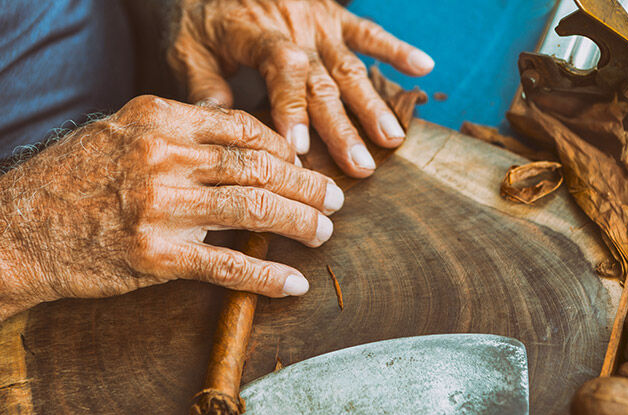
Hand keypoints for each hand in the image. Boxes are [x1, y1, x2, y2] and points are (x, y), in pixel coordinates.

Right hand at [0, 95, 342, 319]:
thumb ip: (180, 135)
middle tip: (333, 200)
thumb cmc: (72, 181)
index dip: (286, 149)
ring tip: (323, 233)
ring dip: (300, 223)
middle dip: (307, 185)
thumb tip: (244, 148)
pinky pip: (229, 267)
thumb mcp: (122, 135)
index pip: (244, 128)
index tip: (304, 166)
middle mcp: (163, 157)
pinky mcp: (156, 256)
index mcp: (159, 120)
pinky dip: (268, 278)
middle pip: (260, 166)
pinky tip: (293, 285)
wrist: (15, 229)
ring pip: (255, 210)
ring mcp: (161, 207)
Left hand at [168, 0, 433, 177]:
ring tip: (393, 140)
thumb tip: (218, 126)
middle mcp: (293, 26)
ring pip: (349, 67)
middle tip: (361, 167)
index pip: (281, 70)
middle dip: (342, 127)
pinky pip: (368, 31)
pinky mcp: (333, 15)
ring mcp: (317, 21)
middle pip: (322, 81)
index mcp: (254, 32)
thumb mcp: (185, 49)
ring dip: (373, 105)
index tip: (300, 149)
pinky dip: (396, 49)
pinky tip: (424, 68)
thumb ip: (203, 85)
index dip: (292, 109)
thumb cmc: (198, 19)